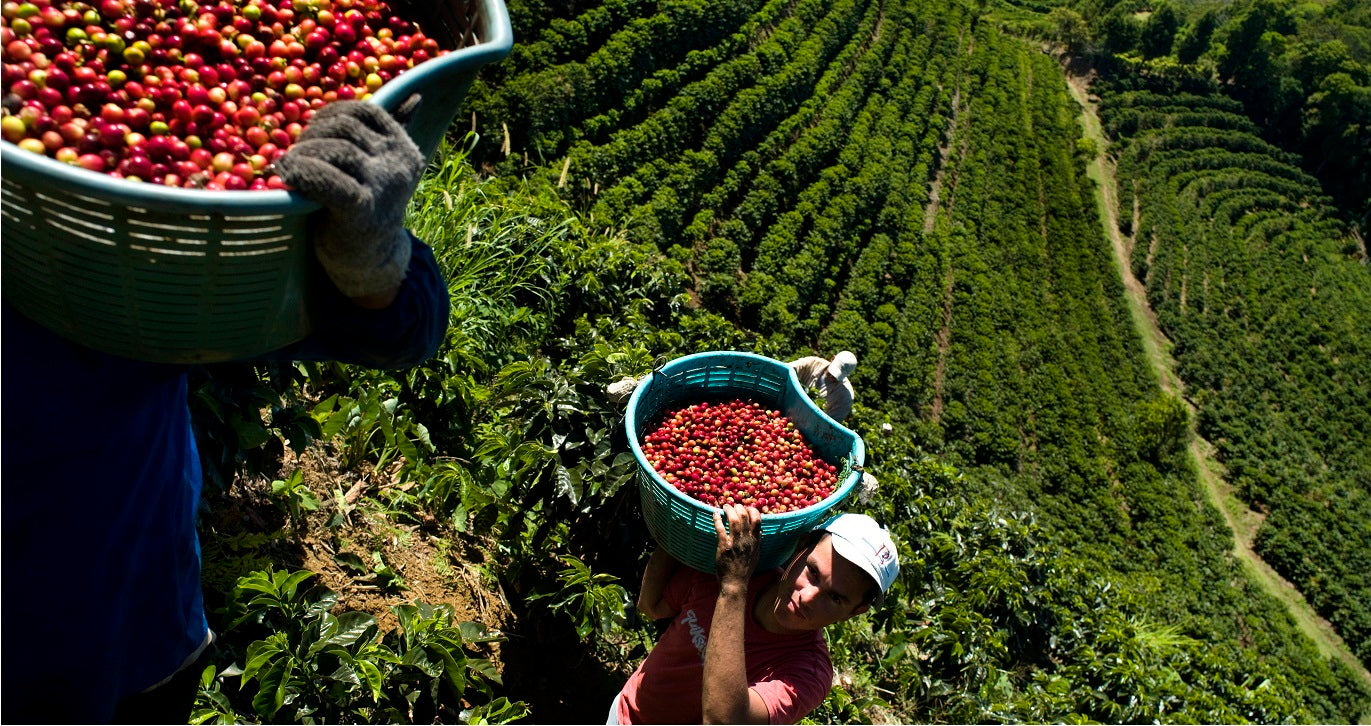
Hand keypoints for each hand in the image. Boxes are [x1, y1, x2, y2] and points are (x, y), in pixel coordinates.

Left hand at [276, 98, 424, 301]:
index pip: (364, 110)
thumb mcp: (384, 167)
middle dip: (311, 135)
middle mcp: (398, 163)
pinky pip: (325, 177)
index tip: (313, 134)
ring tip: (288, 167)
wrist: (370, 262)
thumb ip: (394, 133)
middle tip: (295, 154)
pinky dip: (301, 171)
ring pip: (334, 148)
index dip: (330, 114)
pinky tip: (288, 176)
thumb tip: (416, 97)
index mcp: (403, 148)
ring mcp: (383, 185)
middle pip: (344, 127)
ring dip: (302, 153)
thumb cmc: (369, 207)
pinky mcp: (361, 208)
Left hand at [713, 504, 761, 586]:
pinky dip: (717, 519)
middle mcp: (747, 540)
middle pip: (744, 516)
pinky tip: (715, 514)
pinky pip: (720, 528)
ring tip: (725, 506)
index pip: (757, 520)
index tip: (747, 508)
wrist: (735, 582)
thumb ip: (758, 542)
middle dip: (739, 507)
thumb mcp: (756, 555)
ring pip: (733, 520)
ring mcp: (735, 542)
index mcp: (755, 541)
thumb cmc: (745, 569)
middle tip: (733, 506)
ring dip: (729, 510)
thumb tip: (760, 531)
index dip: (752, 510)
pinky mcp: (724, 546)